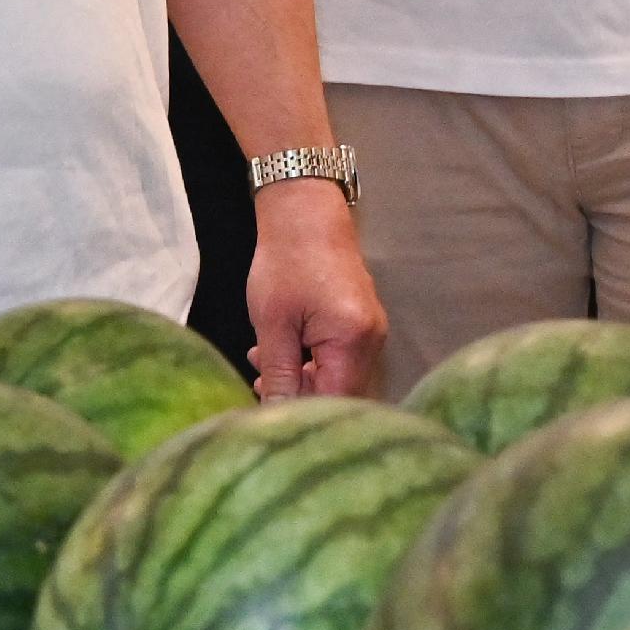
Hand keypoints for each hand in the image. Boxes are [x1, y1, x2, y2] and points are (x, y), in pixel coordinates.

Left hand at [243, 181, 382, 395]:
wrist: (305, 215)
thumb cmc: (286, 263)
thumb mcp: (273, 323)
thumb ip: (279, 374)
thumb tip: (275, 414)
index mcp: (352, 340)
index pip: (333, 399)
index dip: (300, 410)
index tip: (263, 407)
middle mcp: (372, 340)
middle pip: (341, 392)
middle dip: (299, 395)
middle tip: (258, 382)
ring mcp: (370, 331)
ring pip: (338, 376)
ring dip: (302, 378)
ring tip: (262, 363)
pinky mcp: (361, 324)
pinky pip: (340, 358)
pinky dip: (312, 362)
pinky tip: (283, 352)